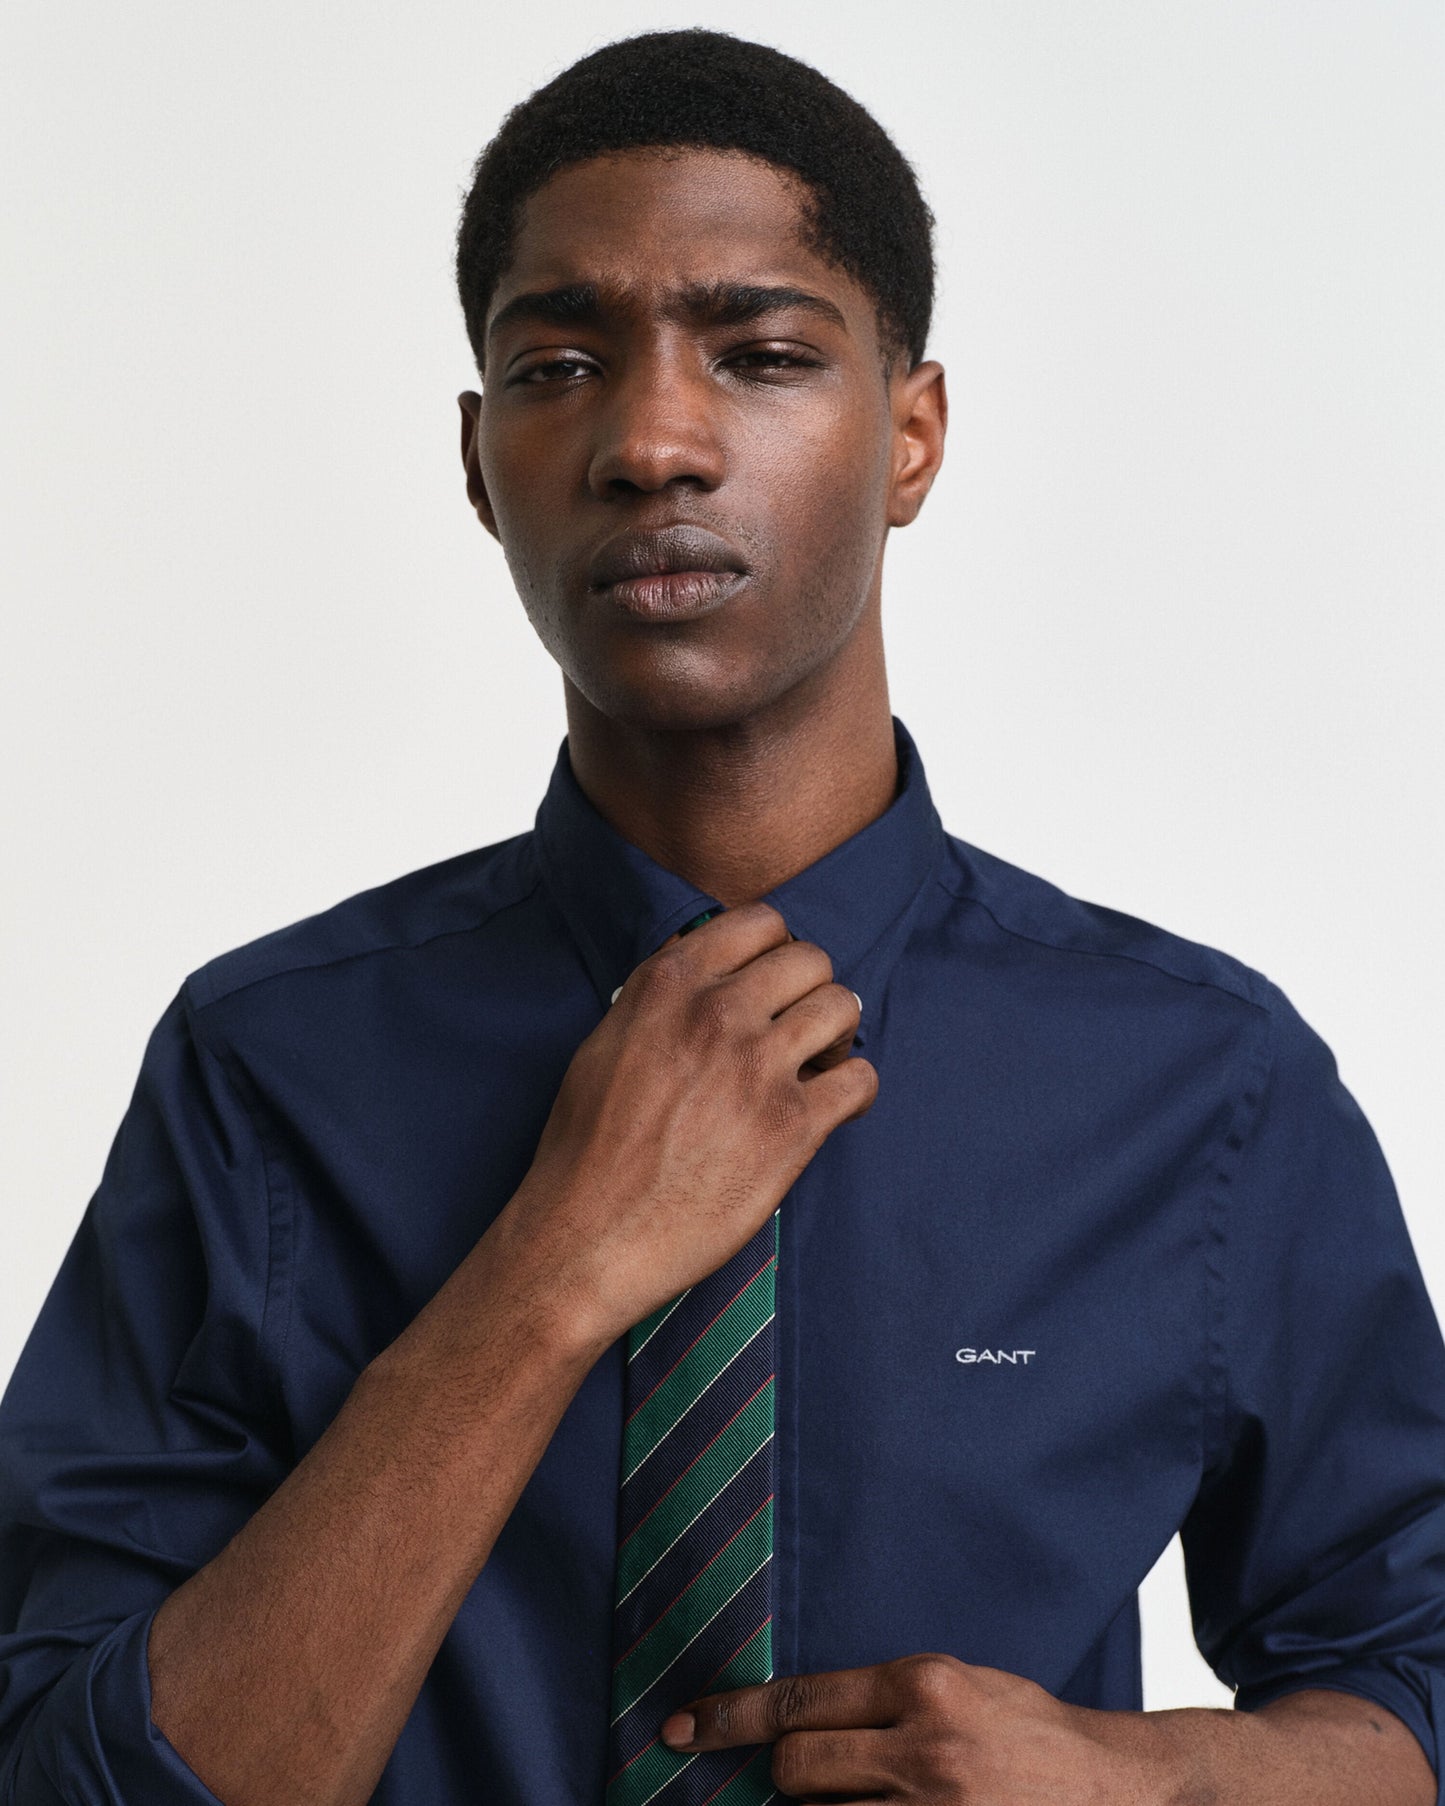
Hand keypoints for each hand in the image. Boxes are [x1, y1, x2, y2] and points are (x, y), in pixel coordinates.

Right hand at [504, 900, 875, 1344]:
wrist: (588, 1236)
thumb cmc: (586, 1148)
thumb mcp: (605, 1042)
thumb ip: (661, 999)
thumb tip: (706, 973)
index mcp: (669, 984)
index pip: (759, 921)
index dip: (774, 951)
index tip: (771, 985)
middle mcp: (718, 1012)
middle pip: (810, 959)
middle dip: (810, 991)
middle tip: (797, 1030)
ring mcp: (759, 1067)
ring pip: (843, 1006)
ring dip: (836, 1034)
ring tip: (815, 1066)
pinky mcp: (792, 1127)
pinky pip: (861, 1080)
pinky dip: (854, 1092)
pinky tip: (831, 1110)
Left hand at [657, 1654, 1138, 1803]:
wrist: (1118, 1789)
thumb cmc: (1031, 1730)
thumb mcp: (962, 1684)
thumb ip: (884, 1702)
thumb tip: (797, 1722)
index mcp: (926, 1685)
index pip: (799, 1700)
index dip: (730, 1718)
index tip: (681, 1728)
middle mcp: (927, 1749)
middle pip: (799, 1768)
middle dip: (783, 1777)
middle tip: (793, 1779)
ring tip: (863, 1797)